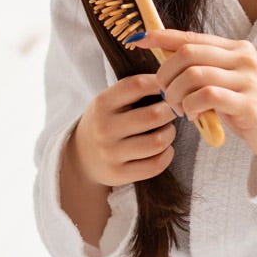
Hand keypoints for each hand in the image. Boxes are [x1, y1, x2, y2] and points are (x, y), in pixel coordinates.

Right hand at [68, 72, 178, 186]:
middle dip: (171, 111)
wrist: (81, 157)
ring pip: (157, 142)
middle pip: (153, 115)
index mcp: (102, 103)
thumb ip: (134, 90)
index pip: (137, 85)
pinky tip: (165, 148)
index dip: (160, 83)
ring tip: (167, 129)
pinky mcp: (119, 174)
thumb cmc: (106, 121)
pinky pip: (155, 165)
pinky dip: (167, 155)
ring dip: (170, 133)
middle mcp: (104, 128)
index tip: (170, 87)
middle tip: (174, 110)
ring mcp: (111, 154)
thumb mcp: (109, 101)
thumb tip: (172, 82)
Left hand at [131, 28, 256, 167]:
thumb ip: (205, 70)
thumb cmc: (252, 109)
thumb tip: (166, 61)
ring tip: (180, 109)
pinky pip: (208, 96)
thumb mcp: (229, 83)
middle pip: (188, 53)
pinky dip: (192, 106)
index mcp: (236, 48)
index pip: (191, 36)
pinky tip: (194, 116)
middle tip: (166, 94)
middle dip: (166, 74)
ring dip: (177, 94)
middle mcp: (243, 58)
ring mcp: (248, 79)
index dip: (160, 37)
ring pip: (194, 74)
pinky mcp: (249, 104)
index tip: (137, 40)